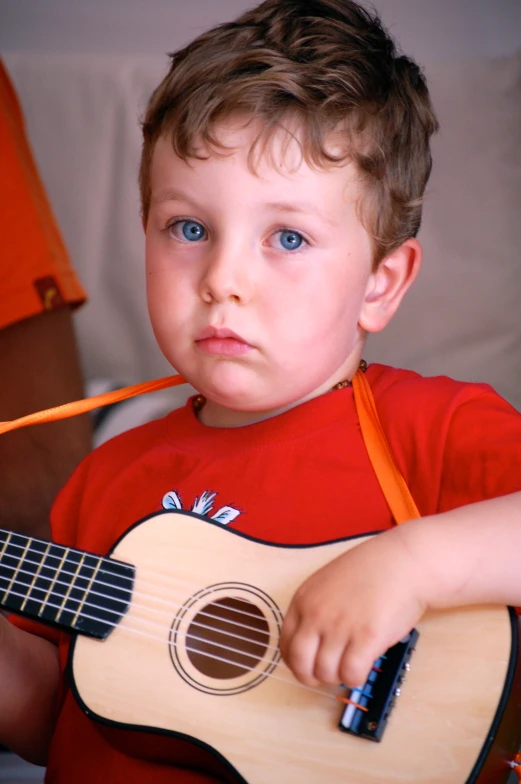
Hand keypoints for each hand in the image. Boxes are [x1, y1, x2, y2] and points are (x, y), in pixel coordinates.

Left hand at [280, 526, 429, 687]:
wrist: (402, 562)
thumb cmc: (370, 571)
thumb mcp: (327, 583)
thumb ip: (313, 610)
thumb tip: (310, 645)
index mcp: (304, 600)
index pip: (286, 645)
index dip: (297, 662)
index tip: (309, 665)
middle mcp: (316, 614)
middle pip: (300, 664)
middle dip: (312, 677)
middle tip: (327, 674)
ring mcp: (340, 627)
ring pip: (326, 673)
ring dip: (338, 676)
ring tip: (350, 664)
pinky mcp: (366, 638)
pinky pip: (351, 674)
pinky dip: (356, 678)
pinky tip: (364, 666)